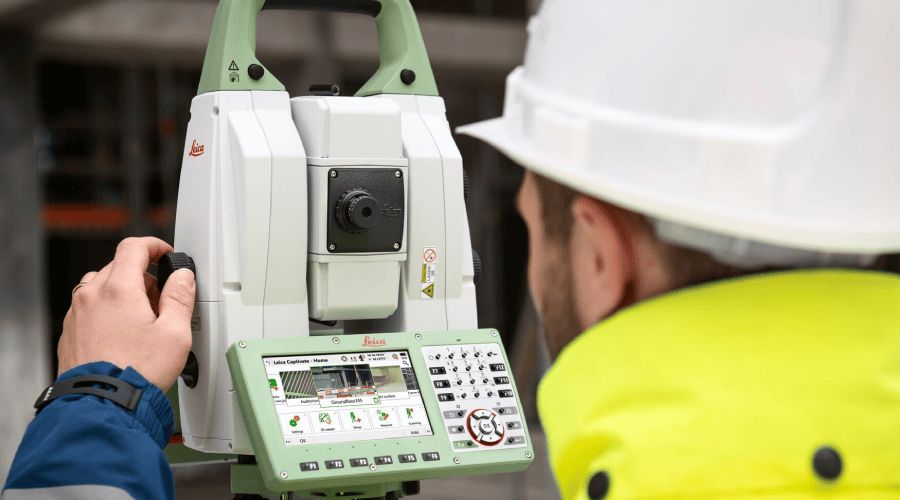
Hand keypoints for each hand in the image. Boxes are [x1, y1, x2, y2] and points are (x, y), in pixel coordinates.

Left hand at [58, 237, 195, 391]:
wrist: (103, 405)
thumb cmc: (137, 373)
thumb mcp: (175, 333)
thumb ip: (180, 297)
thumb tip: (182, 277)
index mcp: (118, 289)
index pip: (133, 248)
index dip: (154, 246)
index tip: (164, 254)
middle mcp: (91, 297)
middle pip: (118, 267)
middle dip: (143, 277)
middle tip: (162, 300)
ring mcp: (76, 315)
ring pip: (101, 288)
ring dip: (123, 294)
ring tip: (142, 320)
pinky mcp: (70, 334)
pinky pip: (89, 310)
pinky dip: (107, 312)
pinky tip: (124, 336)